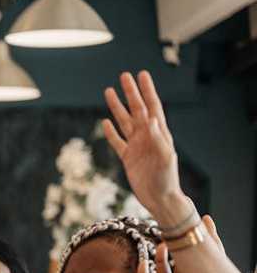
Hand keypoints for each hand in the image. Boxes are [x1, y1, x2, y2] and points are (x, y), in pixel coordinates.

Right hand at [102, 71, 183, 218]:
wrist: (159, 198)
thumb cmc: (166, 178)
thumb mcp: (165, 157)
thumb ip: (158, 137)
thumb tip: (151, 118)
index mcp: (158, 133)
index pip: (152, 106)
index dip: (147, 90)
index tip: (141, 74)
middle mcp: (147, 136)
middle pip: (136, 109)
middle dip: (131, 92)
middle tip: (124, 76)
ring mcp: (136, 146)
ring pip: (124, 122)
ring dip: (117, 107)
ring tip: (108, 92)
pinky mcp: (128, 158)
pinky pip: (117, 141)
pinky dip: (111, 132)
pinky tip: (105, 122)